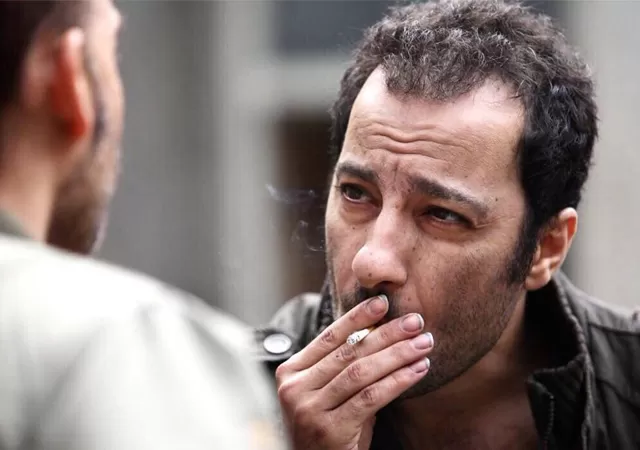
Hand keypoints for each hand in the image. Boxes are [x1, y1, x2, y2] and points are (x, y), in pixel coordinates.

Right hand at [275, 295, 433, 449]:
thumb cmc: (327, 429)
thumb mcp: (330, 394)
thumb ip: (345, 367)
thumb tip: (382, 332)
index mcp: (291, 372)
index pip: (329, 337)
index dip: (357, 318)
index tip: (383, 302)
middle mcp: (294, 388)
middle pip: (349, 352)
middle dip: (386, 334)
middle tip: (415, 321)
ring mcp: (308, 409)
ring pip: (361, 372)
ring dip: (397, 355)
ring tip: (423, 344)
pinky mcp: (329, 429)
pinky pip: (370, 397)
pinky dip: (398, 381)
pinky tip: (418, 370)